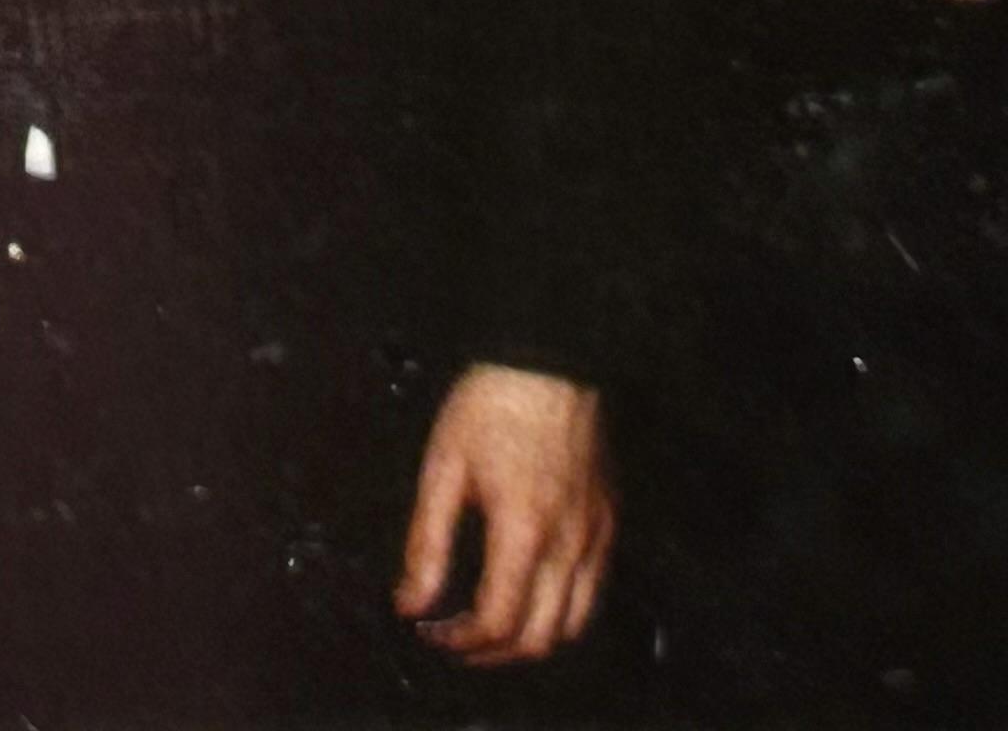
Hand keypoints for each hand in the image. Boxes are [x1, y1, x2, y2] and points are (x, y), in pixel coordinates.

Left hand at [394, 362, 612, 664]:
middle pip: (541, 639)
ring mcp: (596, 537)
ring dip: (530, 642)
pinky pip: (593, 592)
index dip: (460, 641)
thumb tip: (412, 601)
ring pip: (575, 625)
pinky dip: (561, 613)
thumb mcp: (441, 469)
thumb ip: (426, 543)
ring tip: (489, 632)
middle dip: (492, 654)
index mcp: (523, 530)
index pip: (498, 620)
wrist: (547, 364)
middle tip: (455, 643)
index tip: (430, 633)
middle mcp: (569, 544)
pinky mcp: (608, 524)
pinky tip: (528, 598)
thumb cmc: (491, 407)